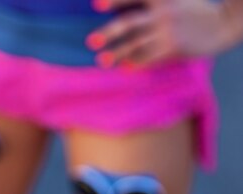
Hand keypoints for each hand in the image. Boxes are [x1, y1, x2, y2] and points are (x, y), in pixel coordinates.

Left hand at [88, 0, 242, 67]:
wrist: (221, 23)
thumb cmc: (192, 9)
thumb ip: (151, 4)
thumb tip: (122, 15)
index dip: (115, 1)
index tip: (95, 5)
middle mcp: (162, 13)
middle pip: (129, 23)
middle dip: (108, 32)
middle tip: (90, 41)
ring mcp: (167, 31)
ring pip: (136, 44)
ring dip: (118, 53)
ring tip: (102, 60)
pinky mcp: (174, 46)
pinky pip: (150, 56)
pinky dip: (136, 62)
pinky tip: (125, 67)